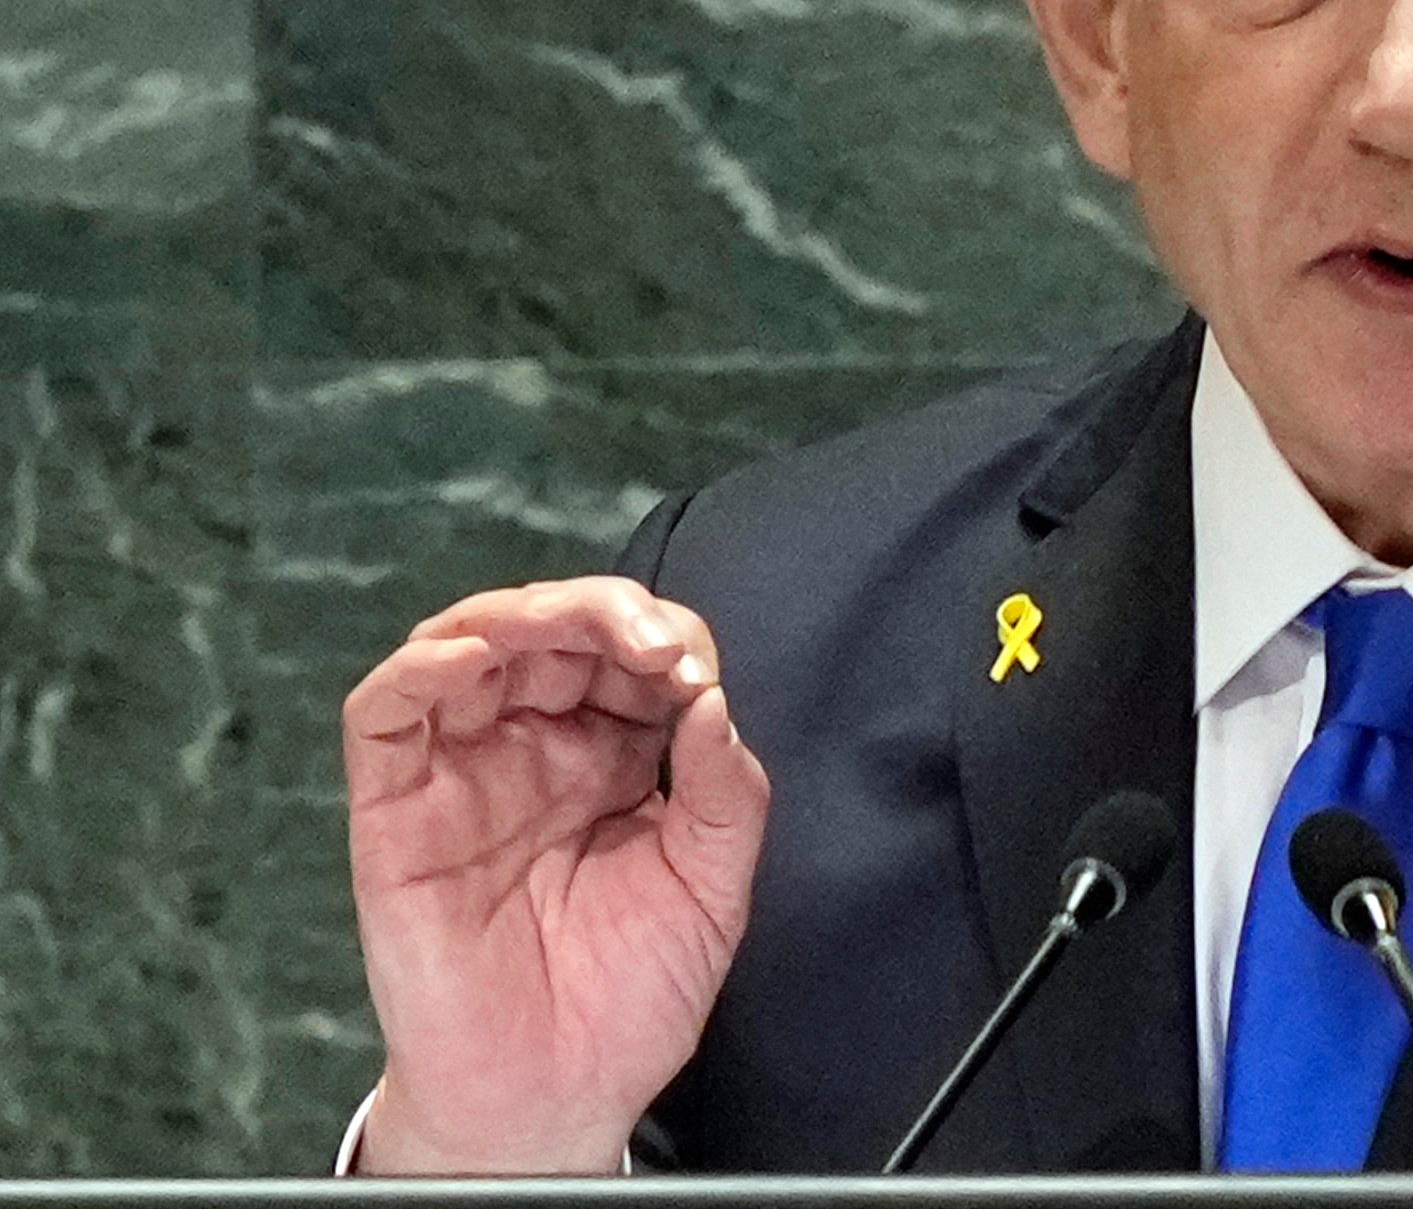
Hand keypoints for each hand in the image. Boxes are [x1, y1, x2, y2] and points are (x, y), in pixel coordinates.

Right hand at [342, 577, 770, 1172]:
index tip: (698, 673)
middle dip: (604, 612)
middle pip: (552, 630)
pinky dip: (419, 668)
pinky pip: (386, 713)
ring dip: (520, 615)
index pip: (631, 653)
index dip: (667, 638)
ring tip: (576, 628)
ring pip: (468, 644)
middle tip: (653, 643)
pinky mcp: (396, 808)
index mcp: (614, 755)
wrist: (556, 1099)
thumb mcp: (712, 887)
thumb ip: (726, 791)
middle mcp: (535, 748)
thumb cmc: (627, 1001)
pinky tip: (470, 657)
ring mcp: (462, 770)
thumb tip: (713, 698)